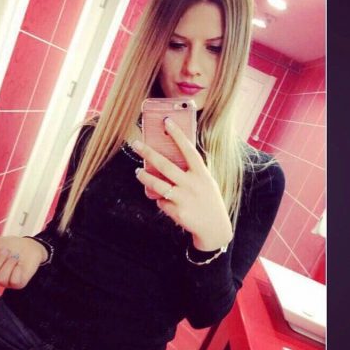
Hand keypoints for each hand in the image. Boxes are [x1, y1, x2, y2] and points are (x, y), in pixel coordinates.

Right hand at [0, 236, 46, 288]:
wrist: (28, 246)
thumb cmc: (10, 245)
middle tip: (6, 251)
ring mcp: (5, 282)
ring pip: (1, 279)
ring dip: (9, 264)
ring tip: (15, 257)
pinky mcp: (17, 284)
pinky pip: (14, 281)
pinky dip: (18, 270)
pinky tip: (19, 265)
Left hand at [133, 118, 232, 250]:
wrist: (214, 227)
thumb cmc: (208, 200)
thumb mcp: (206, 182)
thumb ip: (192, 171)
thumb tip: (171, 158)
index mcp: (201, 173)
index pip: (188, 150)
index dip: (177, 135)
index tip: (166, 121)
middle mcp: (192, 184)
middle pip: (165, 165)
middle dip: (148, 153)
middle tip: (135, 144)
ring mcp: (183, 198)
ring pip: (157, 184)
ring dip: (144, 177)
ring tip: (137, 172)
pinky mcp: (177, 211)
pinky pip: (161, 202)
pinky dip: (161, 200)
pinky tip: (167, 202)